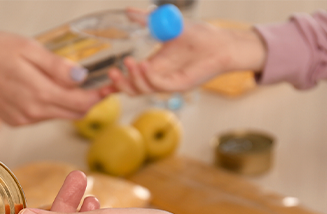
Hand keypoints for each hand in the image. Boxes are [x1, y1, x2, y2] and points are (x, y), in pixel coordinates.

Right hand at [0, 32, 104, 124]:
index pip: (80, 103)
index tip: (110, 87)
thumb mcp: (30, 50)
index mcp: (40, 94)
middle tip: (99, 86)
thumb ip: (57, 67)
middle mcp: (33, 112)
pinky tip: (46, 90)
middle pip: (73, 114)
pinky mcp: (16, 120)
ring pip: (58, 115)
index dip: (99, 96)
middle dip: (89, 101)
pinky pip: (42, 116)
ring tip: (73, 85)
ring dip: (69, 103)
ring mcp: (23, 119)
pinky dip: (51, 106)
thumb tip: (81, 78)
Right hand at [107, 11, 267, 94]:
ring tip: (131, 63)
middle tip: (112, 72)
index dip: (116, 83)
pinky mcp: (180, 85)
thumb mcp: (166, 25)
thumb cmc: (200, 36)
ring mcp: (168, 83)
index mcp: (154, 66)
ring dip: (134, 78)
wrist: (222, 42)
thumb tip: (127, 11)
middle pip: (132, 89)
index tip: (103, 81)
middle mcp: (159, 77)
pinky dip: (149, 77)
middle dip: (119, 84)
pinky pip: (159, 85)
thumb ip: (146, 19)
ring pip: (143, 89)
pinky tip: (145, 65)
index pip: (131, 79)